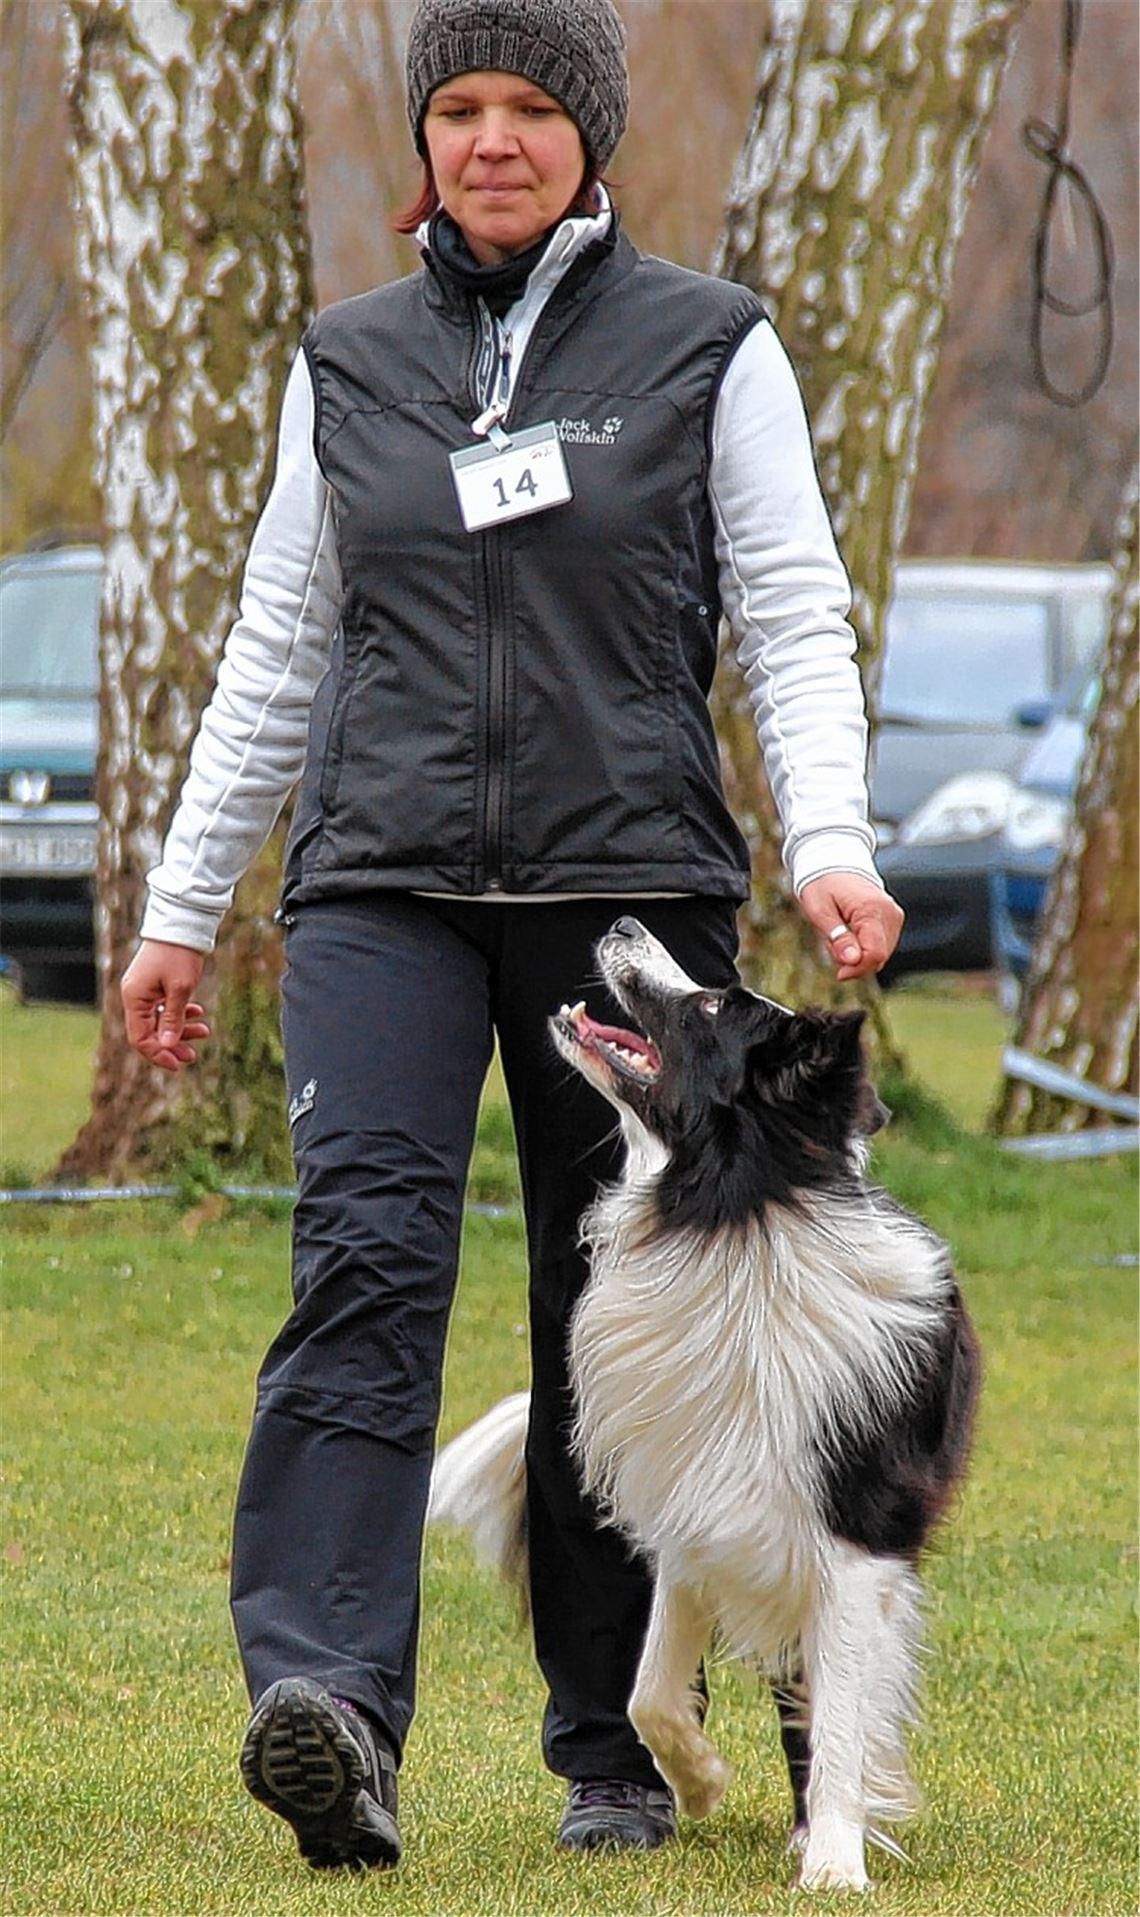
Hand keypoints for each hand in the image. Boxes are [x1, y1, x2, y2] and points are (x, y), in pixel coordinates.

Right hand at [122, 940, 210, 1071]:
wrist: (181, 922)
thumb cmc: (179, 954)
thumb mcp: (180, 989)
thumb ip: (173, 1020)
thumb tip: (166, 1047)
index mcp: (134, 999)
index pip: (140, 1039)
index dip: (159, 1054)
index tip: (179, 1063)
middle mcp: (134, 996)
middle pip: (149, 1032)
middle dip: (172, 1045)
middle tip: (193, 1056)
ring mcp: (143, 990)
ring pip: (159, 1020)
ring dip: (180, 1029)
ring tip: (204, 1032)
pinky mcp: (154, 984)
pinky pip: (163, 1007)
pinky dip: (180, 1013)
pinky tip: (198, 1013)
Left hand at [797, 875, 904, 981]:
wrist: (833, 862)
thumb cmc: (822, 883)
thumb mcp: (820, 911)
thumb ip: (837, 938)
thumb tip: (853, 961)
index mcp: (872, 909)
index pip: (874, 954)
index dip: (857, 969)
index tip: (839, 974)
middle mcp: (889, 912)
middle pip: (879, 957)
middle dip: (854, 960)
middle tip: (831, 943)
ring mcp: (894, 915)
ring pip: (880, 954)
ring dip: (857, 953)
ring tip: (839, 933)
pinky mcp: (893, 919)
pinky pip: (880, 945)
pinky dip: (863, 946)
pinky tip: (849, 932)